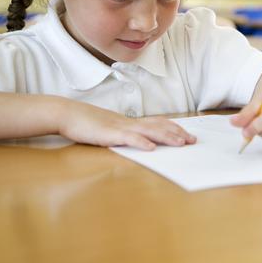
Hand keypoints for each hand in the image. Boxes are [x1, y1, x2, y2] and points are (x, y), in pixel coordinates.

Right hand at [57, 100, 195, 149]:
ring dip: (166, 137)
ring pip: (148, 131)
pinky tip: (151, 148)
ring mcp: (120, 127)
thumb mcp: (111, 129)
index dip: (173, 128)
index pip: (157, 123)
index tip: (188, 135)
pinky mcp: (109, 134)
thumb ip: (125, 133)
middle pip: (158, 126)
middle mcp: (129, 122)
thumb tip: (140, 141)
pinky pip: (128, 138)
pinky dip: (140, 142)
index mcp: (130, 122)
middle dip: (177, 133)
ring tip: (180, 143)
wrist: (68, 114)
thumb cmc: (88, 123)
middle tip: (192, 141)